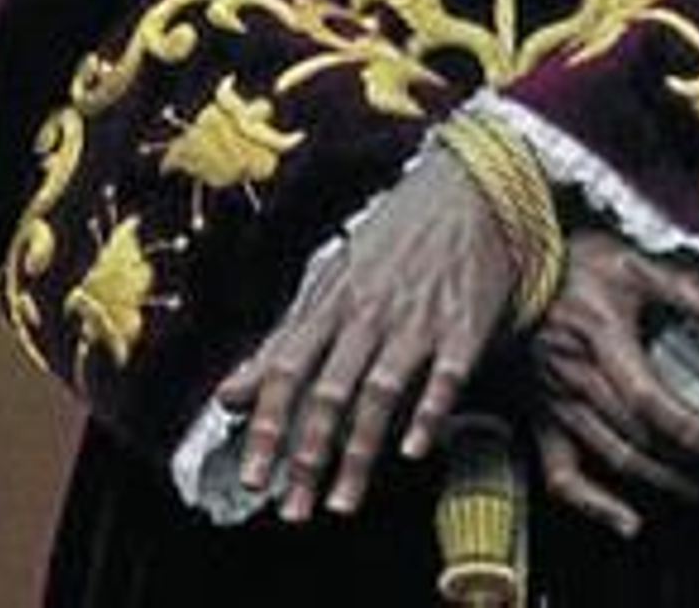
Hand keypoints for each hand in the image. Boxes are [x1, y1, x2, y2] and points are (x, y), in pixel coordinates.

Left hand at [217, 146, 514, 522]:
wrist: (468, 188)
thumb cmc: (395, 236)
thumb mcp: (332, 279)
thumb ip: (284, 340)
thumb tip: (230, 392)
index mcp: (333, 300)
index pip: (288, 368)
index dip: (268, 425)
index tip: (253, 475)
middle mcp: (369, 312)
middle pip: (330, 392)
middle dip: (307, 456)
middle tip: (292, 509)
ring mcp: (417, 318)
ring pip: (379, 393)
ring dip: (358, 453)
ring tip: (343, 501)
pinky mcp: (463, 324)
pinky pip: (443, 377)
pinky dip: (426, 413)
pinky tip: (413, 449)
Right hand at [529, 228, 698, 538]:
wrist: (505, 270)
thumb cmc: (565, 265)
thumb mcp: (627, 262)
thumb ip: (684, 286)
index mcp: (603, 343)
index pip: (651, 401)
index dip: (693, 435)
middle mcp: (581, 383)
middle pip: (648, 442)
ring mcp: (560, 407)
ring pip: (620, 462)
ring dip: (674, 490)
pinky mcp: (543, 419)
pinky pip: (562, 475)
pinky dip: (594, 505)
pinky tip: (628, 522)